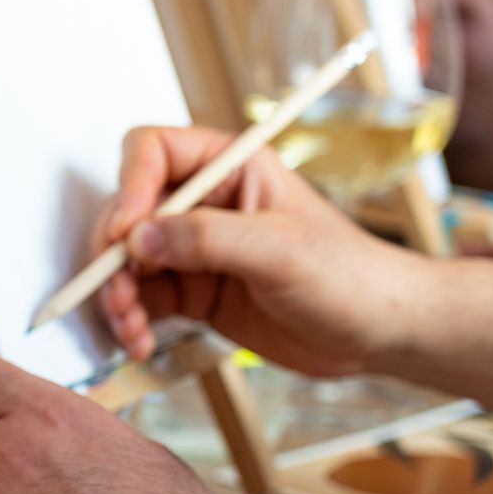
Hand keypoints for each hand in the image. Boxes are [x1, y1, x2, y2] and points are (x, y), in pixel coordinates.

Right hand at [91, 126, 428, 376]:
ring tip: (130, 328)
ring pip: (128, 260)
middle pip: (128, 210)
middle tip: (117, 293)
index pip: (153, 151)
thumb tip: (138, 237)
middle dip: (113, 255)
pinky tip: (140, 342)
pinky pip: (144, 298)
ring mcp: (197, 248)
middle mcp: (206, 202)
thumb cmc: (349, 276)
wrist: (378, 332)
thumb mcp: (278, 250)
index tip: (126, 235)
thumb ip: (206, 238)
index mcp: (231, 168)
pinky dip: (132, 320)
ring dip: (117, 294)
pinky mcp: (196, 291)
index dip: (130, 188)